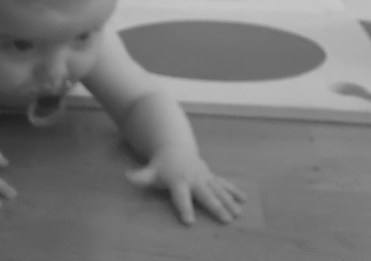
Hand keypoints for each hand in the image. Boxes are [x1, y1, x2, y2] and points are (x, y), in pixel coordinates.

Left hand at [127, 147, 245, 224]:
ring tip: (237, 215)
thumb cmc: (161, 165)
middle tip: (225, 220)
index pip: (181, 197)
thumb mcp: (150, 170)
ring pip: (218, 190)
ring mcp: (204, 177)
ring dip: (229, 202)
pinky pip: (223, 184)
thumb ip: (141, 176)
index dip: (184, 208)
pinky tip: (243, 200)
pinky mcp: (211, 176)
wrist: (175, 148)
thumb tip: (127, 176)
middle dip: (215, 207)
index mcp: (178, 181)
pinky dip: (233, 191)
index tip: (189, 221)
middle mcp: (193, 179)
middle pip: (205, 195)